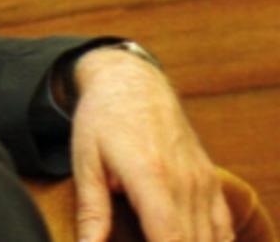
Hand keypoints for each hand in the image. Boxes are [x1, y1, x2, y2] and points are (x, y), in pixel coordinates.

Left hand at [69, 48, 232, 241]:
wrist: (133, 83)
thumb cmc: (102, 119)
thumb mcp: (86, 161)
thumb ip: (91, 210)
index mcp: (150, 176)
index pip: (170, 240)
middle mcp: (184, 182)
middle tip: (141, 240)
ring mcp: (202, 182)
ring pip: (209, 240)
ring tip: (155, 238)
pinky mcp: (210, 182)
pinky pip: (223, 228)